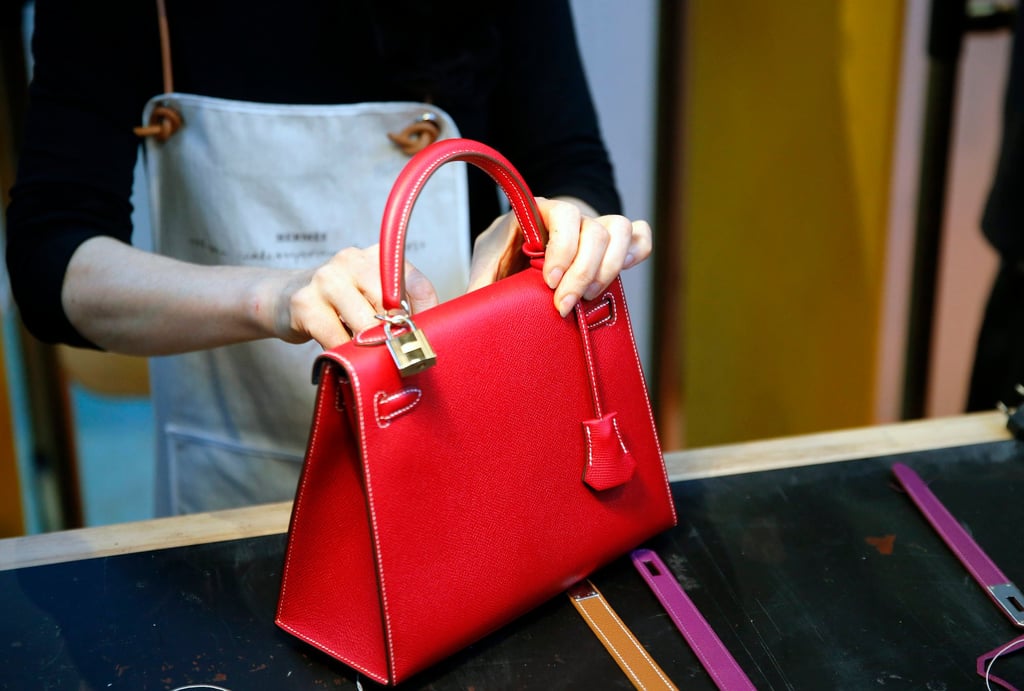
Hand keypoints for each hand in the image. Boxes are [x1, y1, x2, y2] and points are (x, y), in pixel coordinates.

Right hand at [272, 244, 437, 349]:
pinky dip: (345, 354)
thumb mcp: (370, 296)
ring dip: (370, 347)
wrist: (284, 297)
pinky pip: (337, 339)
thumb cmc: (339, 303)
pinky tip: (344, 354)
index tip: (425, 340)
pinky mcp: (305, 304)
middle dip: (395, 335)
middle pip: (391, 307)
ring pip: (366, 325)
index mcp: (376, 256)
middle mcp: (352, 260)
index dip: (426, 316)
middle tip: (396, 354)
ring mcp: (326, 279)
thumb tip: (424, 339)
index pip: (416, 284)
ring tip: (369, 356)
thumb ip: (397, 308)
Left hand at [467, 197, 651, 316]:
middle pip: (593, 230)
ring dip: (608, 267)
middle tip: (564, 306)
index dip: (562, 248)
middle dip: (582, 272)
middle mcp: (568, 217)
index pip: (561, 214)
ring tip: (589, 296)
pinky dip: (636, 252)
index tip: (550, 283)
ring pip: (619, 230)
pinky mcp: (612, 245)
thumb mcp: (486, 270)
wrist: (520, 261)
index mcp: (536, 212)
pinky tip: (622, 272)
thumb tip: (472, 312)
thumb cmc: (502, 262)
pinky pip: (638, 236)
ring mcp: (592, 228)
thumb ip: (481, 285)